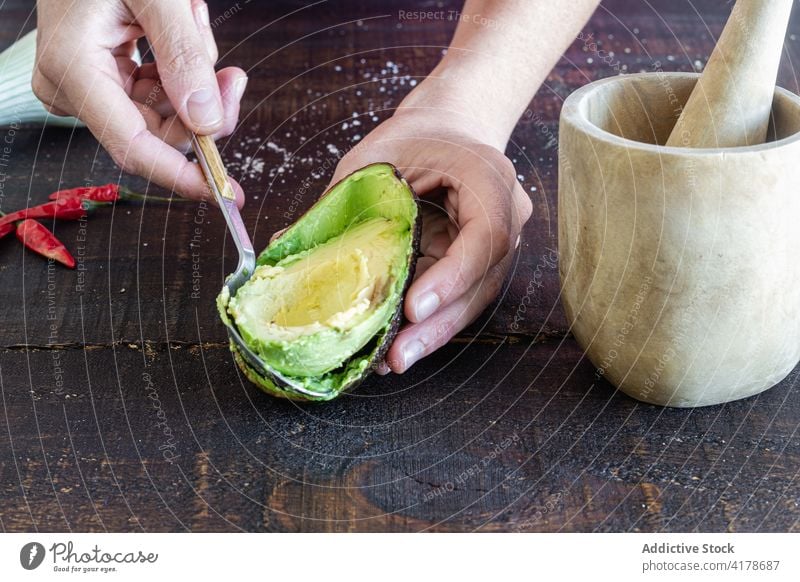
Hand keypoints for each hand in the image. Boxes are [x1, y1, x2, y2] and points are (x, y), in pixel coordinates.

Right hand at [34, 0, 246, 202]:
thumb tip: (207, 122)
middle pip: (158, 132)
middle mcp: (74, 88)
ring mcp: (88, 85)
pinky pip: (158, 93)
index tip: (224, 192)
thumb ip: (183, 56)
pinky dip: (181, 67)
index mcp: (74, 70)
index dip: (181, 175)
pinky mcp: (104, 78)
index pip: (133, 147)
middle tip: (234, 77)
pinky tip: (180, 29)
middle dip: (204, 108)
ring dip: (194, 76)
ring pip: (165, 113)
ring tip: (189, 22)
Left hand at [330, 106, 531, 372]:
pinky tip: (399, 344)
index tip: (413, 306)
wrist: (448, 129)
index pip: (484, 236)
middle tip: (398, 355)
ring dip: (432, 334)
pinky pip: (458, 300)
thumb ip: (344, 201)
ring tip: (393, 360)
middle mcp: (505, 215)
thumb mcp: (375, 159)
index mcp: (488, 177)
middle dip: (437, 324)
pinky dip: (429, 324)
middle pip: (481, 281)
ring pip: (472, 300)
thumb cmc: (413, 138)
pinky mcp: (478, 265)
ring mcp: (495, 245)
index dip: (452, 277)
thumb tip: (287, 244)